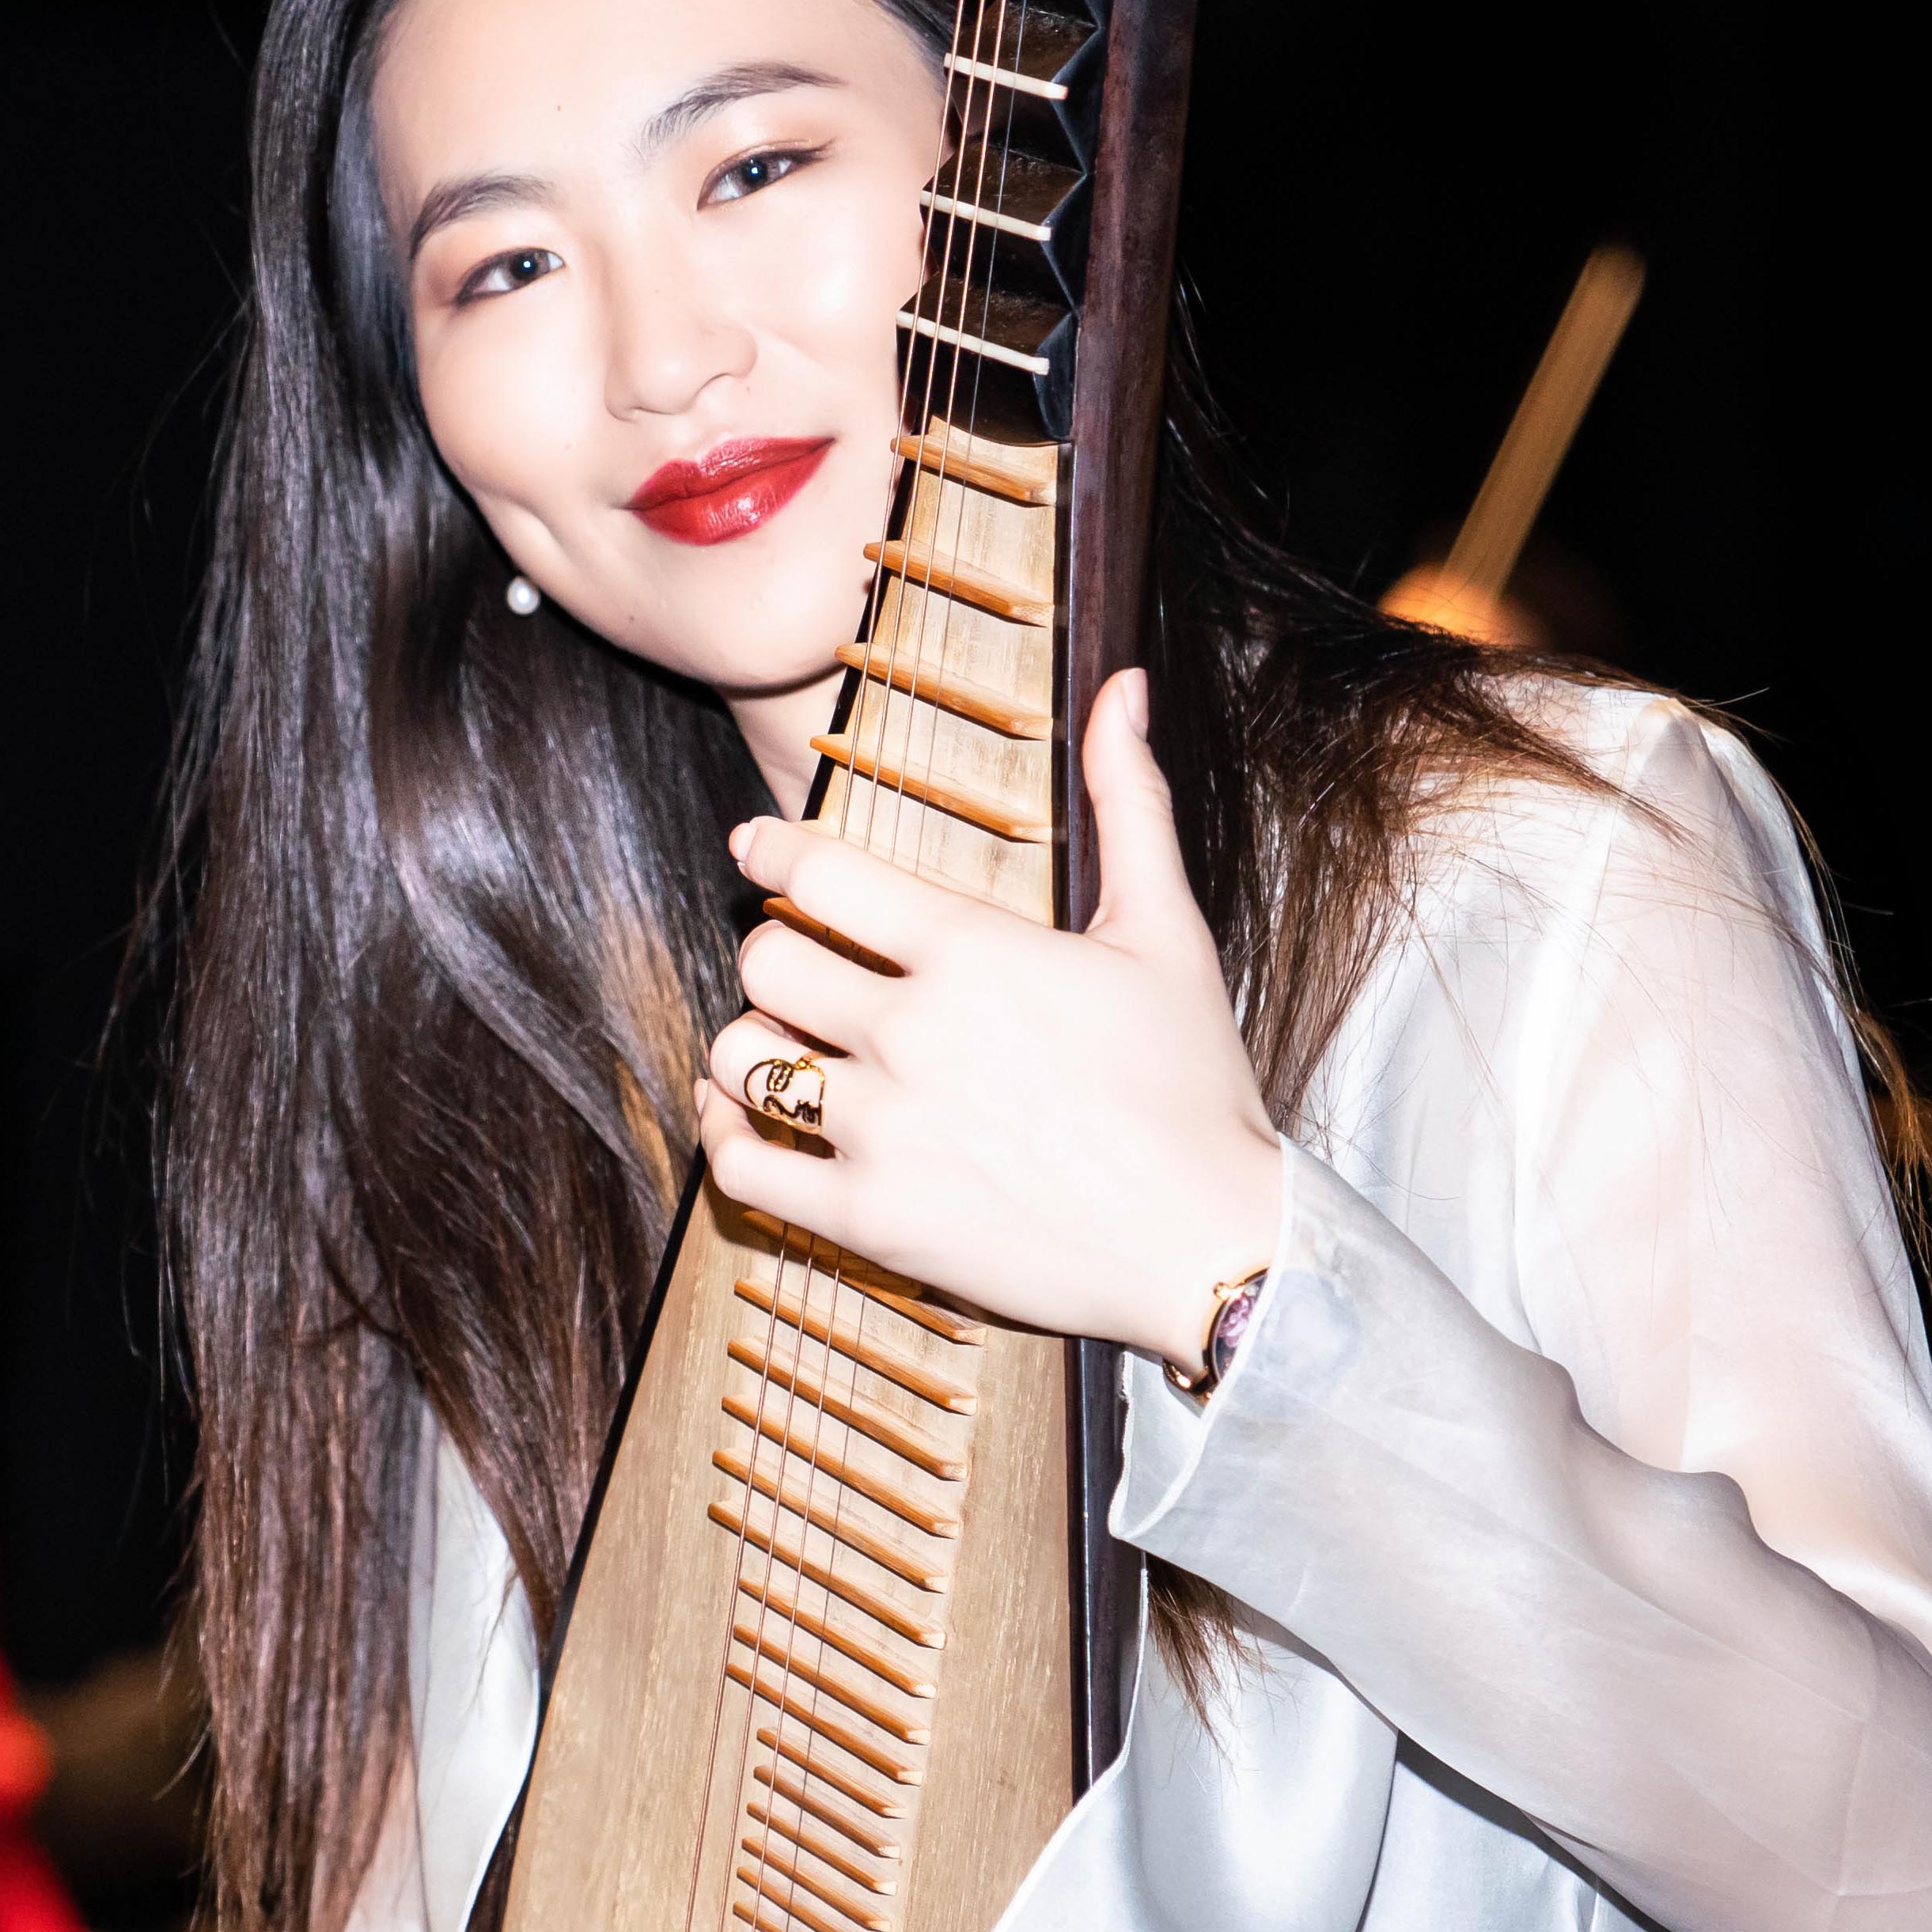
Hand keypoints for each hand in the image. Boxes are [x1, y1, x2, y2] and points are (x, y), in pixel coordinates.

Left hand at [698, 668, 1282, 1362]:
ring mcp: (884, 1129)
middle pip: (768, 960)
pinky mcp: (870, 1218)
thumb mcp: (1167, 930)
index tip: (756, 849)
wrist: (1208, 1245)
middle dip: (776, 953)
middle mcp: (912, 1032)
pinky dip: (723, 1133)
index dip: (772, 851)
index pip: (818, 874)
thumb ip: (1128, 800)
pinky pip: (742, 1168)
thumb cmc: (1194, 1087)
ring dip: (749, 1040)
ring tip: (782, 1040)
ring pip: (743, 1056)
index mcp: (972, 950)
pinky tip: (741, 1114)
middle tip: (803, 965)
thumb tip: (1125, 686)